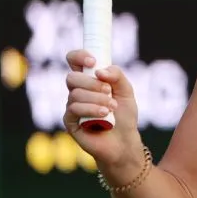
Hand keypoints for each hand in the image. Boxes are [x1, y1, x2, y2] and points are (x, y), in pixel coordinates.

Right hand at [64, 50, 143, 174]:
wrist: (124, 141)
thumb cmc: (124, 115)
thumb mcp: (127, 91)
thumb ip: (117, 76)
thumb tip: (99, 70)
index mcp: (89, 79)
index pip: (74, 60)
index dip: (79, 56)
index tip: (92, 61)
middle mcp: (77, 91)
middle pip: (72, 77)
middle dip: (91, 83)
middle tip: (108, 91)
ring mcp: (72, 106)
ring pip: (75, 94)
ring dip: (97, 99)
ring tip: (112, 107)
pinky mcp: (70, 121)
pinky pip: (74, 109)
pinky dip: (91, 109)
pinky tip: (104, 115)